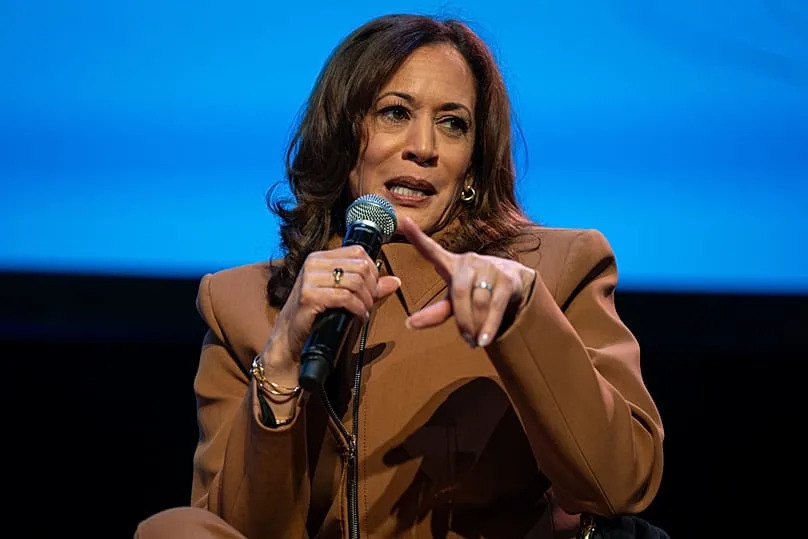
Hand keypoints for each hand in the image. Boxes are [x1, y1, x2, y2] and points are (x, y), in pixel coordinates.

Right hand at [261, 245, 400, 382]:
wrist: (290, 338)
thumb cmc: (317, 315)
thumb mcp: (344, 295)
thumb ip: (368, 286)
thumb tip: (395, 281)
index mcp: (320, 257)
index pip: (358, 251)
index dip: (373, 270)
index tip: (373, 288)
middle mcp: (313, 263)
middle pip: (360, 266)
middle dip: (371, 287)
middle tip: (369, 303)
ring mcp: (309, 278)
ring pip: (355, 281)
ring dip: (366, 300)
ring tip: (364, 311)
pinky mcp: (309, 296)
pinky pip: (345, 297)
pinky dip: (358, 308)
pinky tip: (359, 316)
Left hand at [397, 216, 535, 346]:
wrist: (514, 282)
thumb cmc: (476, 289)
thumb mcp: (455, 301)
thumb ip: (436, 311)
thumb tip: (410, 324)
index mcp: (451, 263)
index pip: (431, 249)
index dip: (417, 236)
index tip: (403, 221)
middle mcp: (469, 261)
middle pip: (459, 292)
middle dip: (462, 320)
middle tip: (465, 339)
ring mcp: (489, 267)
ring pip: (479, 301)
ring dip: (476, 326)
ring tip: (475, 341)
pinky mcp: (507, 278)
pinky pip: (496, 305)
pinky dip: (490, 325)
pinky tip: (485, 339)